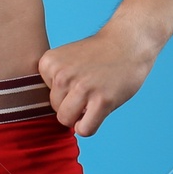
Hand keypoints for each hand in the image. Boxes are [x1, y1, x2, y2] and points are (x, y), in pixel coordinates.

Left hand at [38, 24, 156, 136]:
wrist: (127, 43)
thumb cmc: (97, 54)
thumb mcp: (65, 59)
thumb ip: (53, 80)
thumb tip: (51, 115)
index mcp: (49, 63)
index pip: (45, 94)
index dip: (63, 91)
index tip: (77, 78)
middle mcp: (62, 75)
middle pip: (55, 109)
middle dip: (71, 105)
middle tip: (88, 90)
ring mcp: (82, 88)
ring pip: (66, 120)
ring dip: (80, 117)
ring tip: (92, 100)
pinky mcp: (102, 101)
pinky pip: (85, 130)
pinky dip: (90, 126)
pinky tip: (98, 111)